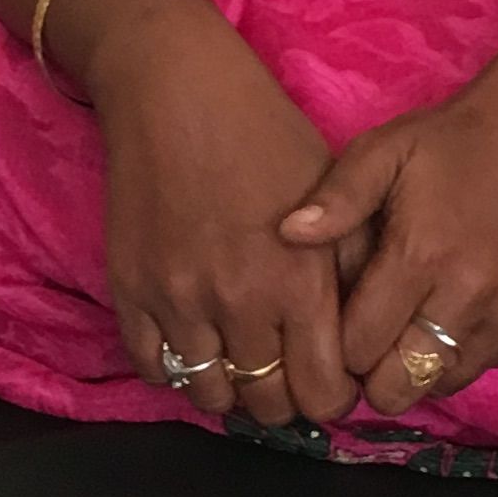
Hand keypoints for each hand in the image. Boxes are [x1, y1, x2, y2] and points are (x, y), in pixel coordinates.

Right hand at [92, 3, 360, 427]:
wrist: (174, 91)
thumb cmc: (265, 134)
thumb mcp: (334, 195)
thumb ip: (351, 270)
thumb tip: (366, 335)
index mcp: (299, 281)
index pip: (323, 392)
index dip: (332, 399)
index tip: (328, 383)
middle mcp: (240, 302)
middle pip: (267, 404)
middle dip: (284, 401)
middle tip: (286, 376)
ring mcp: (179, 300)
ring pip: (210, 395)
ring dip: (231, 389)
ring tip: (241, 364)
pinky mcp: (131, 290)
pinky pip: (153, 367)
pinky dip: (178, 370)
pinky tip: (196, 347)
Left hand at [279, 28, 497, 421]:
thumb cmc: (456, 139)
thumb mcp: (385, 150)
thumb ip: (336, 199)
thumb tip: (286, 235)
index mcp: (420, 256)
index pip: (357, 350)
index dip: (337, 347)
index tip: (337, 326)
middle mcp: (471, 295)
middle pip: (399, 388)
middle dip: (373, 375)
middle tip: (369, 340)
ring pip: (445, 384)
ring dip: (418, 366)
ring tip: (411, 324)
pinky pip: (487, 364)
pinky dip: (463, 352)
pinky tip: (454, 311)